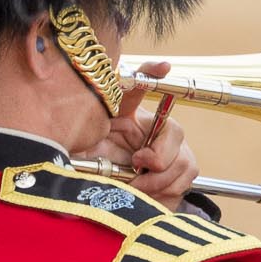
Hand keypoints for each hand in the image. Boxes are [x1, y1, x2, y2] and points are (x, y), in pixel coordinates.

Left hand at [78, 61, 198, 205]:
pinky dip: (166, 192)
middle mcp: (151, 125)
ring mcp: (169, 147)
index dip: (150, 73)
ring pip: (183, 160)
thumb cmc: (87, 160)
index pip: (136, 85)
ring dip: (159, 181)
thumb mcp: (78, 148)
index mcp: (124, 113)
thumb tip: (75, 140)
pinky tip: (146, 193)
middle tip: (136, 165)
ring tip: (135, 187)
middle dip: (159, 156)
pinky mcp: (178, 167)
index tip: (163, 68)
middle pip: (174, 131)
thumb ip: (77, 142)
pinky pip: (185, 179)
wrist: (101, 183)